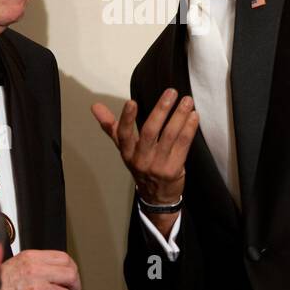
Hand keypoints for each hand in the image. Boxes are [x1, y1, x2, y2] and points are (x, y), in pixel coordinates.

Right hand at [0, 249, 80, 289]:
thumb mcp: (17, 263)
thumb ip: (37, 263)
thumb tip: (57, 269)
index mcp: (32, 258)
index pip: (65, 259)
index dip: (73, 269)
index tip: (72, 277)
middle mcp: (35, 271)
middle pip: (71, 275)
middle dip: (74, 286)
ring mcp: (35, 289)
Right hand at [91, 89, 198, 208]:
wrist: (157, 196)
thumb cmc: (141, 165)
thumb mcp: (124, 148)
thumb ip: (111, 126)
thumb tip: (95, 106)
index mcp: (127, 152)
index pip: (123, 134)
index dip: (127, 119)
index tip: (131, 102)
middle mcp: (141, 159)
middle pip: (150, 132)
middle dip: (161, 110)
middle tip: (171, 92)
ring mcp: (158, 166)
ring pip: (169, 136)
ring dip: (179, 116)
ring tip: (187, 101)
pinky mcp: (174, 169)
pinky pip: (183, 145)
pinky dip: (189, 129)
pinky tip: (194, 116)